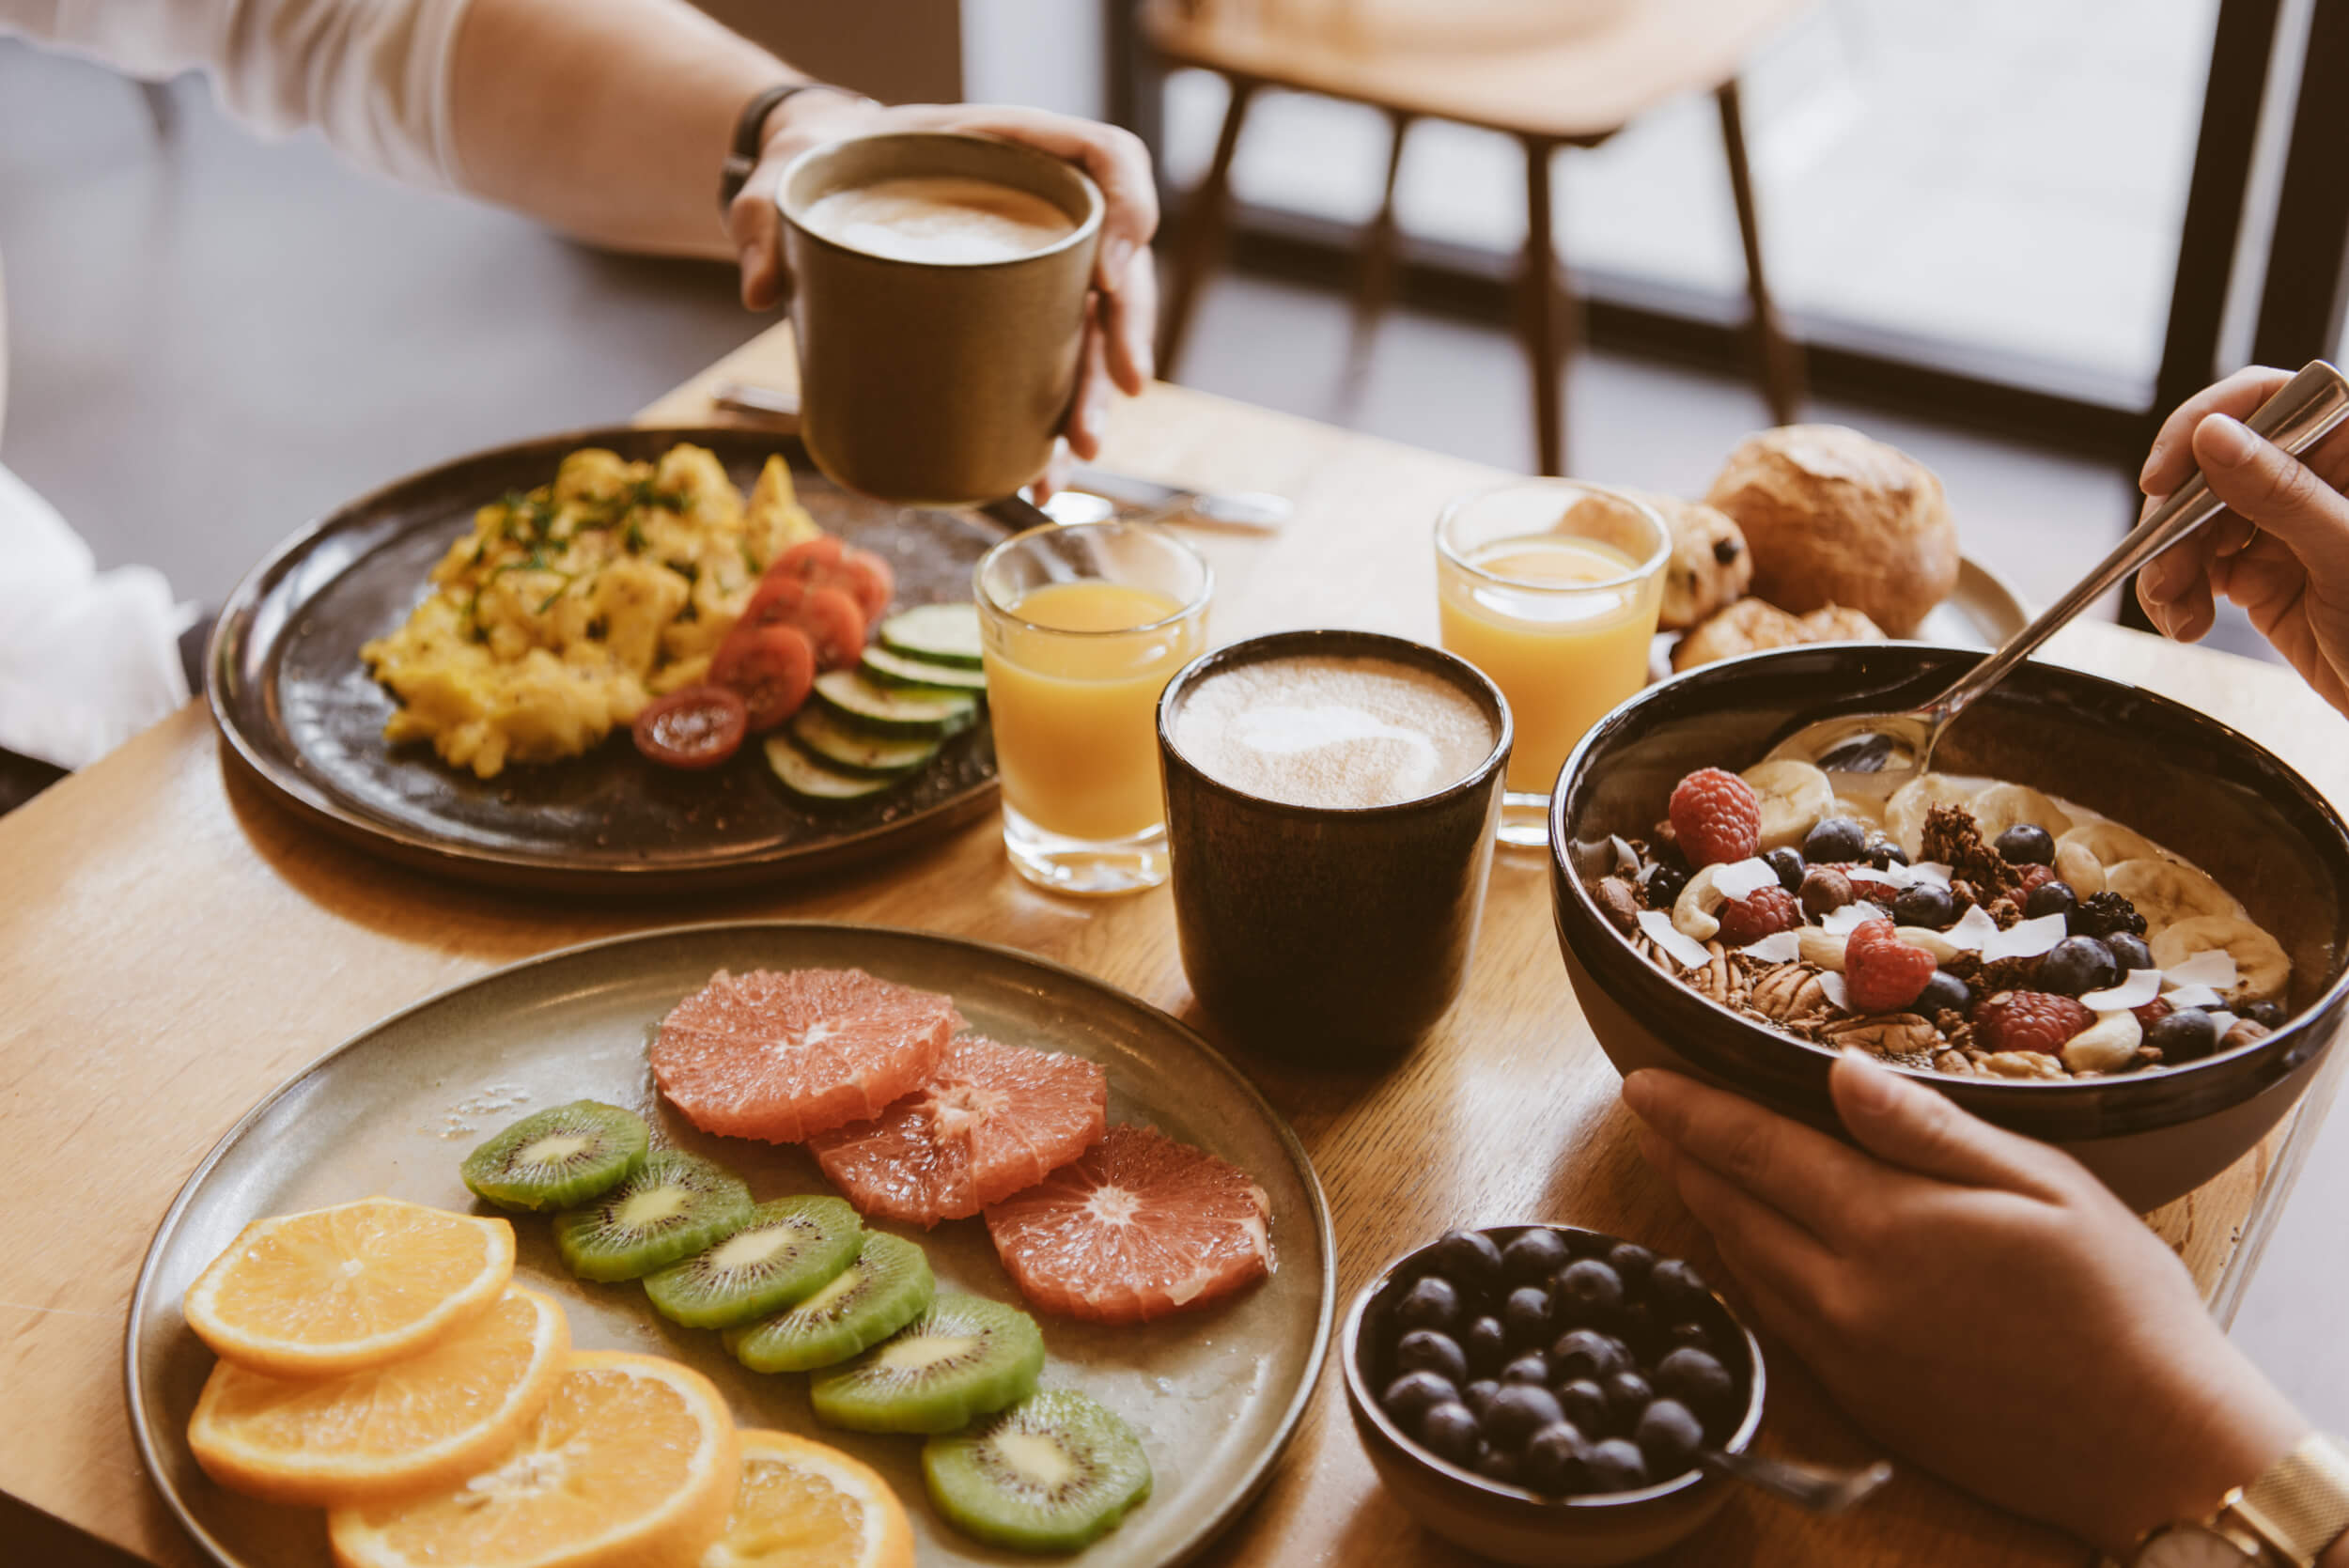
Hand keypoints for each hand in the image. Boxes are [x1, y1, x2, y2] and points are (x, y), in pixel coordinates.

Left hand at [724, 93, 1158, 475]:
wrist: (816, 185)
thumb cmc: (817, 165)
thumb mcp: (786, 179)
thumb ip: (767, 216)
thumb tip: (762, 289)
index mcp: (1008, 148)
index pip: (1105, 158)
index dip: (1128, 208)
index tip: (1110, 275)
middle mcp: (1040, 207)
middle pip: (1117, 260)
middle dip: (1125, 331)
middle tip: (1120, 390)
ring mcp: (1034, 266)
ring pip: (1094, 327)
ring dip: (1094, 394)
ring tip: (1077, 453)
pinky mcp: (1014, 317)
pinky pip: (1054, 367)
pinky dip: (1052, 423)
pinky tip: (1041, 470)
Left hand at [1622, 1053, 2306, 1553]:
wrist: (2155, 1449)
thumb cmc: (2119, 1303)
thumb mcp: (2043, 1184)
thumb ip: (1926, 1130)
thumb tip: (1838, 1074)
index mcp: (1887, 1227)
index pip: (1756, 1151)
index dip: (1692, 1112)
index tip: (1640, 1083)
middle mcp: (1846, 1295)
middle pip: (1731, 1209)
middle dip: (1683, 1155)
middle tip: (1651, 1115)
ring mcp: (1847, 1356)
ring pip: (1745, 1267)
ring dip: (1707, 1212)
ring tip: (1687, 1168)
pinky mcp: (1862, 1402)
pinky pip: (1778, 1322)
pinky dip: (1748, 1272)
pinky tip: (1749, 1249)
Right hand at [2137, 366, 2348, 715]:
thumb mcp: (2347, 554)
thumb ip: (2281, 492)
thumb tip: (2213, 435)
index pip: (2268, 400)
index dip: (2205, 424)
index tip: (2163, 476)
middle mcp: (2316, 480)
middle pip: (2214, 466)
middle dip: (2178, 520)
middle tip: (2165, 568)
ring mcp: (2287, 528)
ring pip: (2196, 521)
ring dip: (2170, 565)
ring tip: (2175, 610)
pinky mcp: (2264, 575)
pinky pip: (2199, 568)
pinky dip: (2178, 595)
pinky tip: (2187, 622)